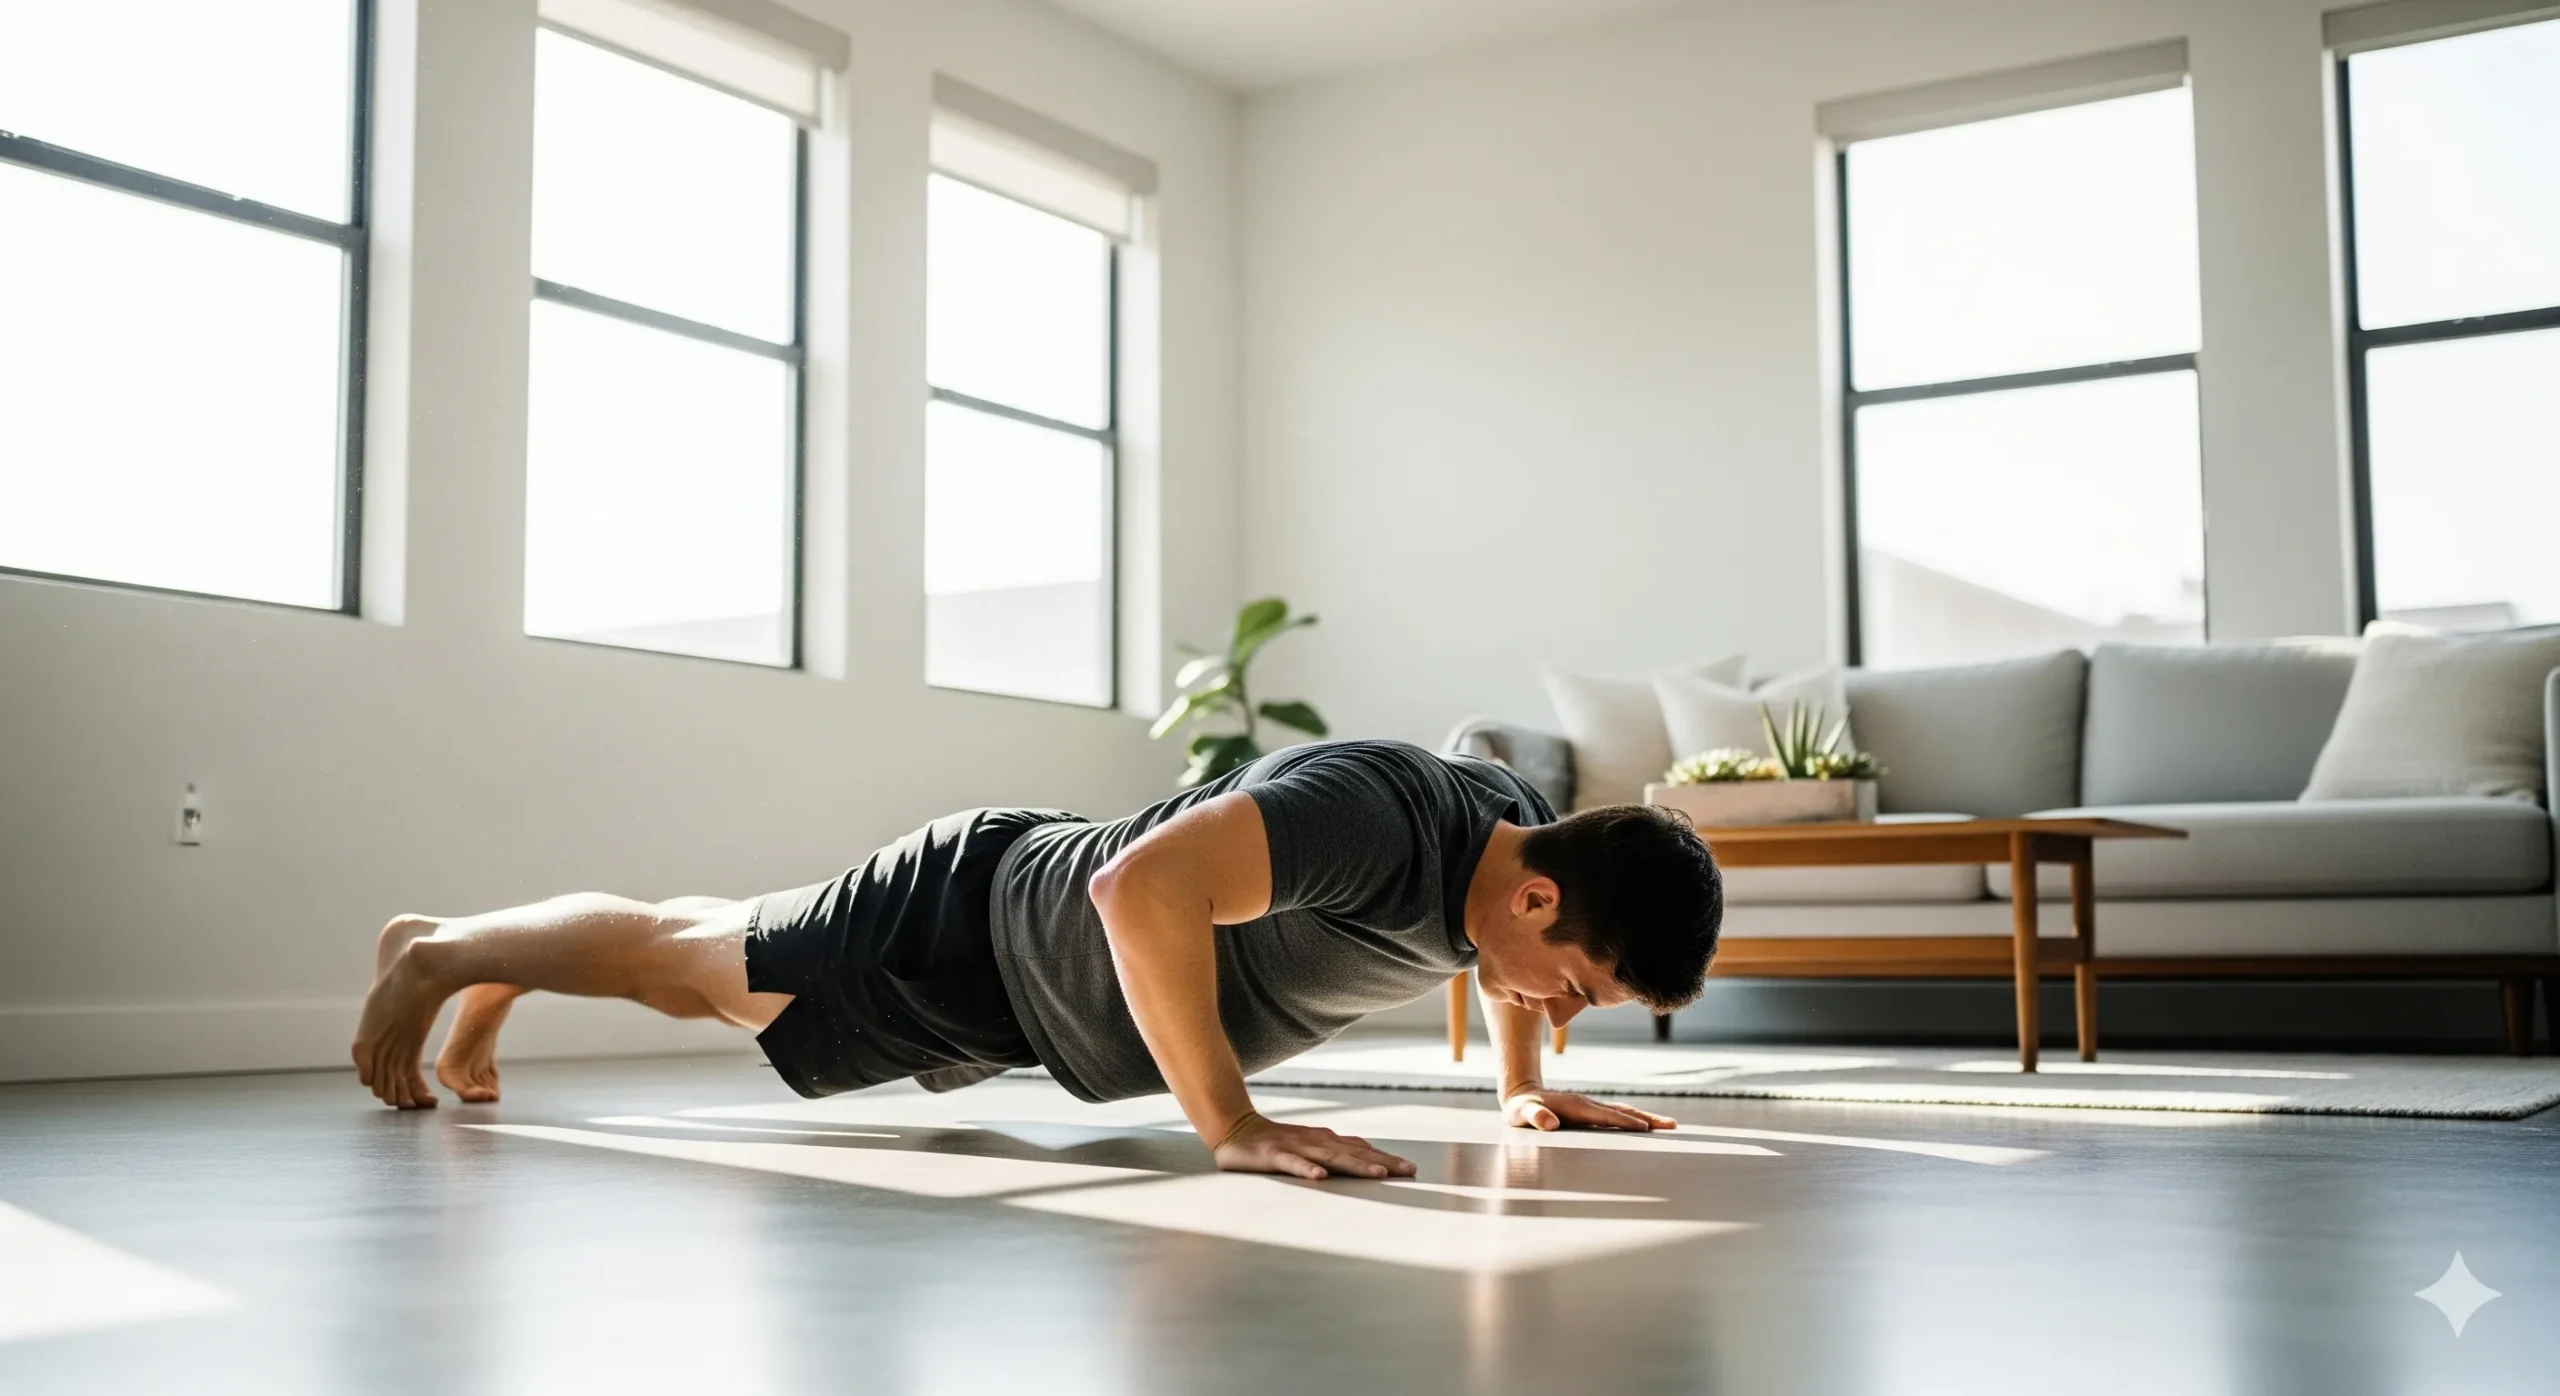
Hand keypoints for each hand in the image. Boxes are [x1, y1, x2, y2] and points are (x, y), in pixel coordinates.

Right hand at [1211, 1112, 1416, 1179]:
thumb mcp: (1310, 1144)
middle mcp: (1316, 1141)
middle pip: (1354, 1153)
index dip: (1387, 1158)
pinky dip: (1307, 1170)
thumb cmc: (1277, 1141)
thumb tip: (1371, 1156)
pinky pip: (1293, 1164)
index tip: (1412, 1169)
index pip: (1362, 1149)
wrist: (1235, 1127)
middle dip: (1383, 1162)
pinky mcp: (1273, 1155)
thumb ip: (1336, 1150)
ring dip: (1355, 1165)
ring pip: (1330, 1158)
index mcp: (1325, 1140)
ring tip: (1377, 1173)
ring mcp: (1295, 1147)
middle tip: (1408, 1172)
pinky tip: (1320, 1178)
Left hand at [1502, 1089, 1677, 1132]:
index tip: (1645, 1128)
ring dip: (1645, 1118)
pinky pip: (1616, 1116)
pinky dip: (1634, 1119)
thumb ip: (1535, 1117)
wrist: (1521, 1094)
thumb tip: (1550, 1123)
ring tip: (1669, 1125)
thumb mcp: (1522, 1114)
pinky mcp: (1591, 1112)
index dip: (1623, 1122)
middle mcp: (1588, 1105)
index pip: (1604, 1116)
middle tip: (1672, 1126)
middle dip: (1646, 1118)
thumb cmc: (1521, 1109)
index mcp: (1575, 1107)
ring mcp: (1591, 1107)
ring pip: (1622, 1111)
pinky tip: (1646, 1127)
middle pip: (1622, 1111)